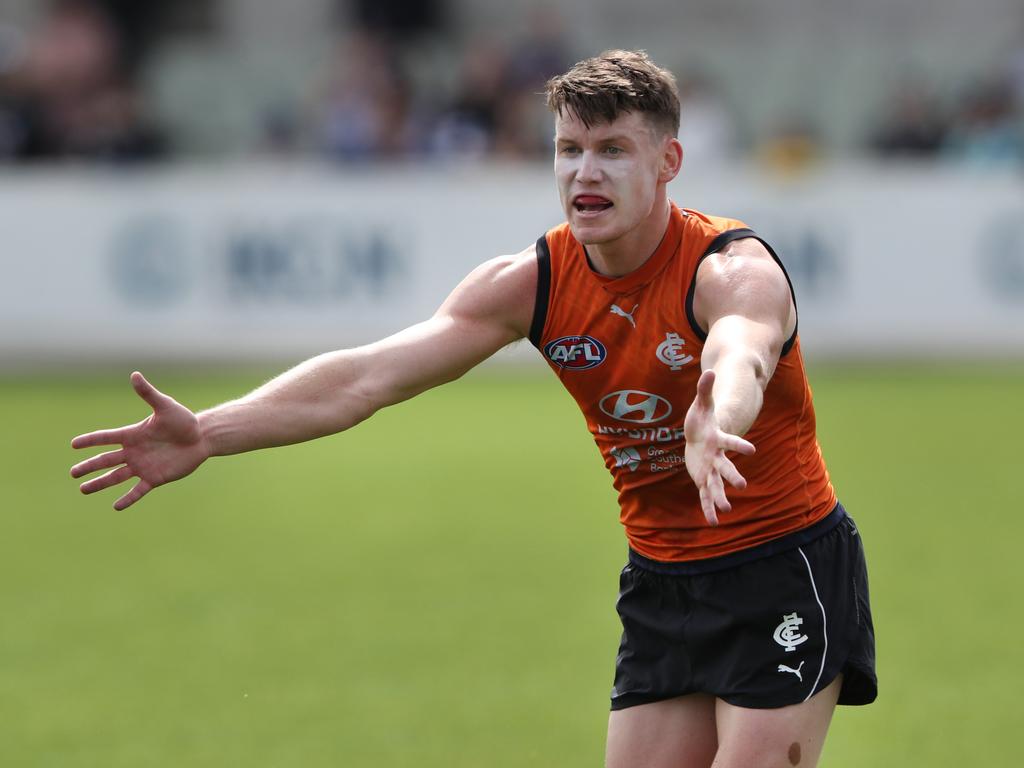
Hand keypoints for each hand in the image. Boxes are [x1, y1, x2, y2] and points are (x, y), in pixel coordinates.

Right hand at [70, 372, 208, 509]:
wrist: (201, 438)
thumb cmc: (184, 420)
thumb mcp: (165, 406)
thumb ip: (148, 394)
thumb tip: (135, 374)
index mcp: (133, 434)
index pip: (106, 438)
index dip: (90, 441)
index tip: (74, 444)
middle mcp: (134, 452)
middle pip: (106, 460)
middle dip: (89, 467)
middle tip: (73, 473)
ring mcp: (143, 466)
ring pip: (116, 477)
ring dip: (100, 483)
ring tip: (83, 490)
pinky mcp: (155, 478)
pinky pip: (138, 490)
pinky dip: (127, 499)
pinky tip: (116, 506)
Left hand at [683, 369, 755, 525]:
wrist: (702, 434)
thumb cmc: (702, 418)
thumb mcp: (701, 404)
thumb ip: (705, 389)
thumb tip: (708, 370)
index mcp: (718, 440)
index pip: (730, 442)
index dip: (739, 445)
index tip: (751, 451)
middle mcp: (717, 457)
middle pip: (725, 468)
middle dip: (732, 476)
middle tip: (741, 486)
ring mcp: (712, 469)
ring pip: (716, 485)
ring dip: (720, 498)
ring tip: (726, 512)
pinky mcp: (704, 478)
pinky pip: (705, 495)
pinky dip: (708, 507)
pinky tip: (713, 522)